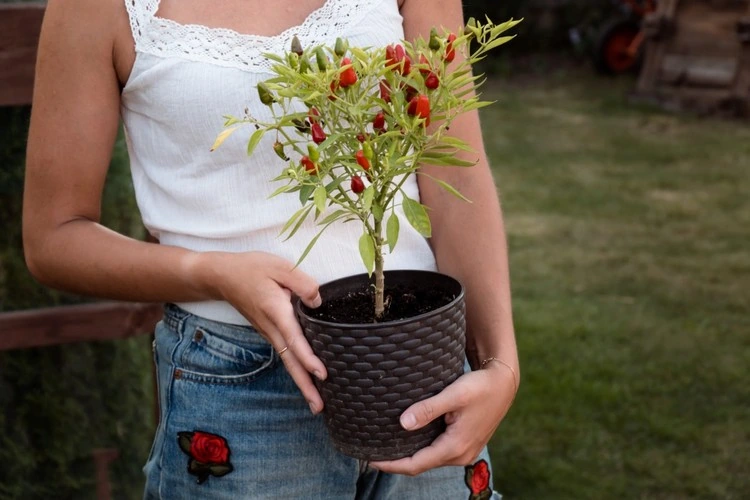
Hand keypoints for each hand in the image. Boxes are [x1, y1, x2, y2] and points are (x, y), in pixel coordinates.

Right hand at [202, 251, 326, 413]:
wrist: (221, 277)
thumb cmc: (251, 269)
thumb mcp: (279, 267)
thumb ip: (302, 282)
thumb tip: (318, 301)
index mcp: (276, 311)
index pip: (294, 339)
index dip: (308, 358)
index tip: (322, 375)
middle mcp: (271, 328)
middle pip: (290, 362)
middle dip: (304, 386)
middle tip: (319, 408)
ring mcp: (268, 332)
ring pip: (287, 361)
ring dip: (301, 382)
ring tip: (316, 404)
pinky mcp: (269, 332)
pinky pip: (285, 354)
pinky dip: (296, 369)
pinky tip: (306, 378)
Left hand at [369, 362, 515, 474]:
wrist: (504, 384)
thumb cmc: (480, 386)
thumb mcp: (453, 394)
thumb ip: (428, 409)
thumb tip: (403, 424)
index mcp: (455, 446)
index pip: (416, 464)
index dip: (392, 464)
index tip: (371, 459)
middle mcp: (460, 455)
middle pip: (421, 465)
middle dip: (397, 462)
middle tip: (372, 453)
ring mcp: (464, 452)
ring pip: (430, 460)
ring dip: (409, 456)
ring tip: (387, 446)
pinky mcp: (466, 444)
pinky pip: (438, 453)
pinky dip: (422, 450)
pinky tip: (410, 440)